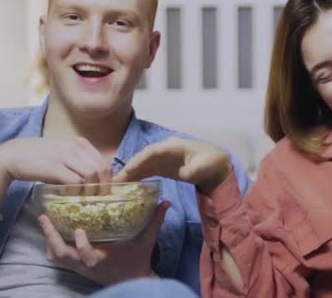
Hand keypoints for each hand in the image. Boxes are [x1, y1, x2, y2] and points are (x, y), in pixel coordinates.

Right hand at [0, 137, 112, 194]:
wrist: (12, 155)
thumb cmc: (39, 157)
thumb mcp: (63, 153)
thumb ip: (79, 162)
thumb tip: (94, 179)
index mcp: (81, 143)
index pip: (104, 162)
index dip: (108, 180)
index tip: (104, 192)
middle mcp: (76, 147)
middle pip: (102, 169)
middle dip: (104, 187)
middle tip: (99, 200)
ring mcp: (65, 156)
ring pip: (92, 175)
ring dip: (92, 191)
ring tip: (86, 200)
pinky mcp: (55, 167)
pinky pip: (76, 182)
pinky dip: (77, 192)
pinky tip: (72, 197)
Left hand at [38, 201, 170, 285]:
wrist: (133, 281)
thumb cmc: (138, 260)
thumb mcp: (147, 240)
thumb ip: (155, 220)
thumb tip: (166, 201)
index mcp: (101, 258)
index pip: (85, 255)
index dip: (80, 244)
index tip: (79, 229)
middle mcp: (86, 264)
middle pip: (61, 254)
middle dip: (50, 236)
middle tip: (44, 217)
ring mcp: (79, 267)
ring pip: (56, 257)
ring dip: (49, 241)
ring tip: (45, 222)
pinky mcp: (77, 267)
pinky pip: (58, 259)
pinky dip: (53, 248)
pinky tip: (53, 234)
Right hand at [113, 137, 232, 193]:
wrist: (216, 166)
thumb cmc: (211, 163)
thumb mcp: (204, 167)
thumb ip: (193, 170)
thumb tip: (184, 173)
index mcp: (173, 146)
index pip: (151, 152)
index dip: (139, 160)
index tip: (128, 170)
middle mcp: (165, 150)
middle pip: (143, 158)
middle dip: (130, 168)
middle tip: (115, 181)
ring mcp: (164, 158)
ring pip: (144, 164)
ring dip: (131, 173)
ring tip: (118, 185)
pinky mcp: (164, 167)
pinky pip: (148, 170)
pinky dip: (138, 176)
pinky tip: (129, 185)